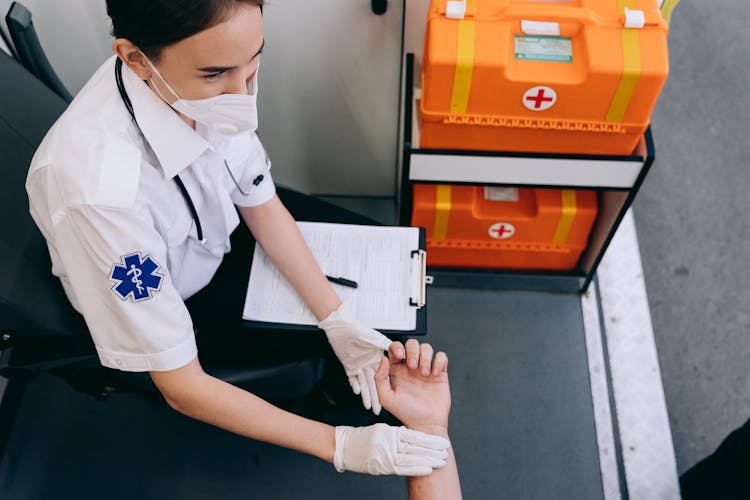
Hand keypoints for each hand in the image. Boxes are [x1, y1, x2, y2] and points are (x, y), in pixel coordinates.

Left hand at [318, 303, 397, 414]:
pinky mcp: (349, 366)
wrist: (341, 327)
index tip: (394, 397)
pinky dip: (355, 386)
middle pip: (374, 384)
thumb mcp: (376, 339)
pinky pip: (353, 379)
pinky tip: (358, 393)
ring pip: (364, 384)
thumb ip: (388, 347)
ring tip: (370, 406)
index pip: (385, 376)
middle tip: (380, 409)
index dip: (389, 387)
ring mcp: (359, 366)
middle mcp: (369, 364)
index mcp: (377, 358)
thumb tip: (399, 353)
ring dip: (366, 395)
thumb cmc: (357, 330)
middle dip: (377, 397)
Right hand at [333, 423, 449, 475]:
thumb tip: (413, 439)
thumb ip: (396, 434)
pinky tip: (427, 469)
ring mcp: (386, 455)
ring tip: (441, 462)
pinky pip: (402, 468)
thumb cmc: (363, 437)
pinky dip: (416, 469)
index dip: (430, 440)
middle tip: (446, 453)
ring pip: (411, 459)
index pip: (415, 437)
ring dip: (428, 461)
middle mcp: (390, 443)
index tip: (442, 442)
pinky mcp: (382, 466)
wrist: (343, 446)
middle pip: (416, 448)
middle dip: (432, 451)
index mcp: (390, 432)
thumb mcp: (381, 430)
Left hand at [374, 339, 450, 432]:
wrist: (427, 424)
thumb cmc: (406, 413)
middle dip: (413, 351)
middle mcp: (411, 367)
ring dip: (426, 357)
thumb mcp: (386, 398)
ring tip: (425, 373)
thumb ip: (380, 378)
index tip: (400, 356)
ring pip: (427, 347)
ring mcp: (426, 368)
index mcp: (396, 370)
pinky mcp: (440, 372)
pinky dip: (439, 361)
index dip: (397, 347)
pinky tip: (435, 374)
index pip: (395, 348)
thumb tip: (383, 359)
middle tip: (413, 367)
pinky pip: (441, 356)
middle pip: (412, 343)